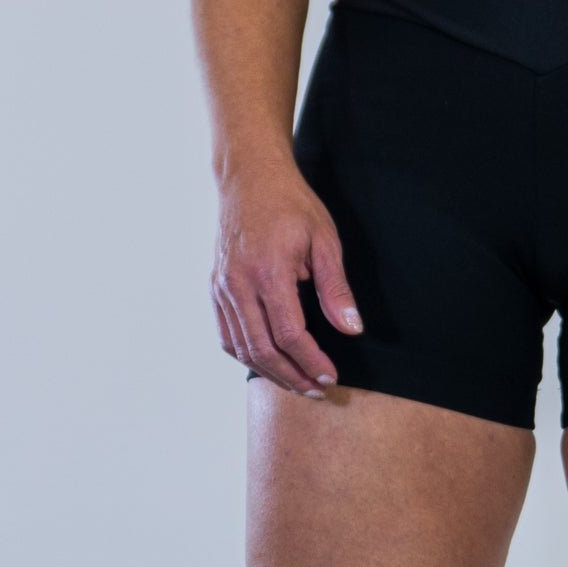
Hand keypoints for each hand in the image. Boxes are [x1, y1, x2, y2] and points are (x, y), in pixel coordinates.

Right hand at [211, 161, 362, 397]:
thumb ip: (336, 288)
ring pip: (242, 348)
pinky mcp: (215, 288)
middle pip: (262, 349)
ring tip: (297, 383)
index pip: (289, 334)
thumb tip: (352, 329)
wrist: (249, 176)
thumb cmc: (291, 205)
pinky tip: (269, 363)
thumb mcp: (324, 240)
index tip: (330, 376)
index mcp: (268, 271)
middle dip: (292, 376)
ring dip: (271, 372)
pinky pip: (227, 335)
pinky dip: (247, 356)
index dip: (311, 361)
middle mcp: (238, 284)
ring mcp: (222, 287)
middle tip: (316, 390)